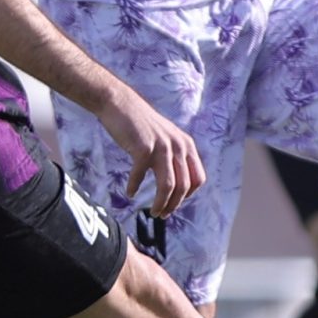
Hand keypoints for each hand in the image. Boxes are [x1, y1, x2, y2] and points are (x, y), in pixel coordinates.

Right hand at [99, 86, 204, 217]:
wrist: (120, 103)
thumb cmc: (139, 124)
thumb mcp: (165, 137)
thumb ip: (173, 155)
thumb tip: (174, 183)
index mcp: (186, 144)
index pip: (198, 178)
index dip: (188, 196)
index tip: (175, 203)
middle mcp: (178, 146)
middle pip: (183, 186)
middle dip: (174, 205)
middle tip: (162, 214)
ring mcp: (161, 147)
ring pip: (168, 186)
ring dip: (160, 204)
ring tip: (153, 212)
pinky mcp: (143, 148)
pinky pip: (140, 176)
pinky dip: (134, 187)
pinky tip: (129, 193)